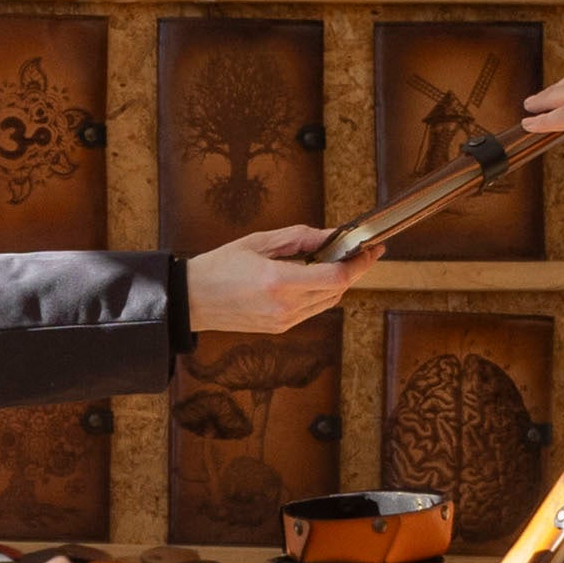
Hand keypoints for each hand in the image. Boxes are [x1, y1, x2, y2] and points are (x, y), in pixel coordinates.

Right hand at [181, 223, 368, 344]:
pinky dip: (321, 293)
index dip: (359, 263)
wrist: (192, 300)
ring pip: (328, 302)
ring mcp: (283, 321)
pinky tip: (316, 277)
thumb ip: (299, 238)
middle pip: (338, 290)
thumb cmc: (218, 267)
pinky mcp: (279, 328)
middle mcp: (285, 306)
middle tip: (363, 252)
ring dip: (339, 282)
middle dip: (355, 270)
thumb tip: (329, 235)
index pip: (336, 276)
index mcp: (278, 282)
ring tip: (340, 261)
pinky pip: (312, 309)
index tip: (371, 249)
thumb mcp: (258, 242)